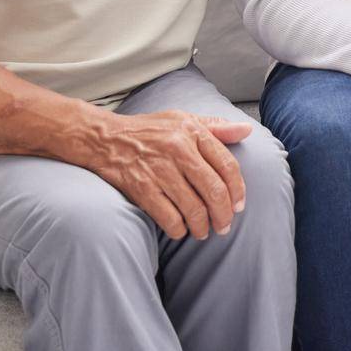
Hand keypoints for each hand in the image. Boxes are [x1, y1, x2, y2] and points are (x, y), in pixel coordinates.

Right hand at [85, 111, 251, 240]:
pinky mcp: (141, 188)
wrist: (104, 138)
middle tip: (224, 226)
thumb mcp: (183, 119)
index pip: (228, 165)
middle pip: (214, 191)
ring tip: (203, 232)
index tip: (239, 205)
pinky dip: (178, 229)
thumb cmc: (149, 129)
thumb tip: (246, 131)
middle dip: (224, 214)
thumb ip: (216, 126)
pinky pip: (169, 217)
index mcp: (193, 132)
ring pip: (193, 208)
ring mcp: (159, 170)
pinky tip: (180, 230)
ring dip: (202, 226)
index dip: (238, 190)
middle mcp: (178, 150)